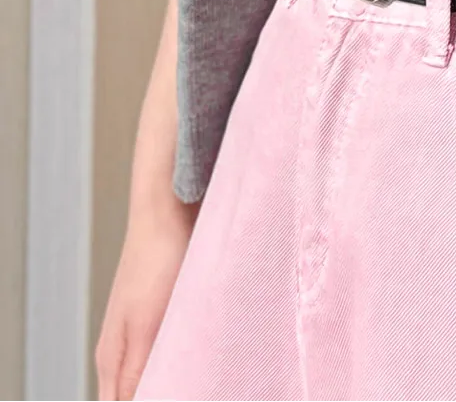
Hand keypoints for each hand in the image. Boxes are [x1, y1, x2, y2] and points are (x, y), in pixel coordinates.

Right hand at [94, 194, 198, 399]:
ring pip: (153, 375)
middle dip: (164, 391)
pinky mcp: (162, 314)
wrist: (167, 210)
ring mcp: (141, 332)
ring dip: (174, 380)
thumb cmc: (156, 262)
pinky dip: (183, 359)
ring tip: (207, 378)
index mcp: (110, 361)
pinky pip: (169, 352)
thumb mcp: (146, 325)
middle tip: (197, 384)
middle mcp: (121, 351)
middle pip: (133, 396)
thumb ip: (134, 374)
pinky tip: (205, 356)